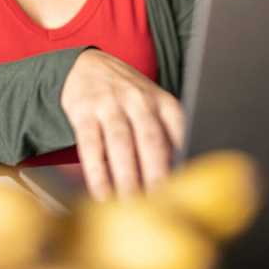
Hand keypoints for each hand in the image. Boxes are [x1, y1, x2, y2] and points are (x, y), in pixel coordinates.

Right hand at [60, 49, 184, 199]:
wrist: (88, 63)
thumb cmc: (127, 95)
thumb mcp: (153, 105)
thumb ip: (166, 135)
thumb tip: (179, 177)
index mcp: (161, 101)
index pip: (179, 131)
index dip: (183, 161)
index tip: (185, 189)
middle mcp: (138, 99)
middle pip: (150, 139)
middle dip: (156, 174)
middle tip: (159, 205)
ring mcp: (110, 103)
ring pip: (121, 142)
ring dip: (126, 177)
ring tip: (130, 205)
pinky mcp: (84, 111)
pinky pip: (91, 144)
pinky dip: (97, 172)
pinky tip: (101, 193)